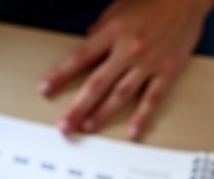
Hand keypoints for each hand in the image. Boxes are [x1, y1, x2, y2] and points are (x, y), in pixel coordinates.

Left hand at [38, 0, 213, 138]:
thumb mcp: (119, 6)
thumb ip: (102, 28)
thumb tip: (87, 43)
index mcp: (113, 32)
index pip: (80, 58)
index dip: (61, 75)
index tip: (46, 88)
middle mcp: (129, 50)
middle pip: (97, 83)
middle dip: (77, 106)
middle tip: (64, 124)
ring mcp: (149, 64)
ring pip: (120, 95)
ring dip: (102, 114)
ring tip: (87, 127)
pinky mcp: (167, 72)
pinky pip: (152, 98)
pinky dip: (142, 116)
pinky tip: (132, 130)